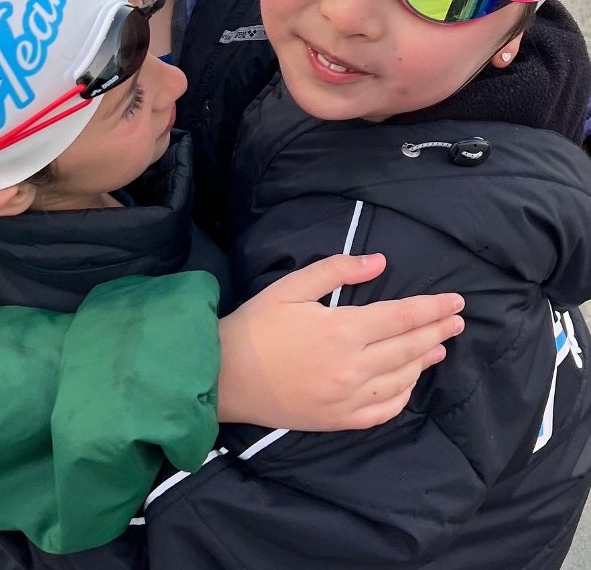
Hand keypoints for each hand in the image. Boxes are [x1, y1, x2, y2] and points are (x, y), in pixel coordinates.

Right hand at [216, 253, 463, 430]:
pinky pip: (384, 410)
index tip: (455, 301)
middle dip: (437, 331)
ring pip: (402, 378)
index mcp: (343, 330)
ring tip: (440, 346)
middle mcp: (353, 368)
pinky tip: (410, 380)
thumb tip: (379, 263)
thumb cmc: (256, 325)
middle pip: (409, 348)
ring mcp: (348, 398)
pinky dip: (404, 393)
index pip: (402, 317)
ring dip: (426, 360)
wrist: (225, 376)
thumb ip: (336, 271)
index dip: (432, 308)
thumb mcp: (291, 286)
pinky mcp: (339, 420)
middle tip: (458, 319)